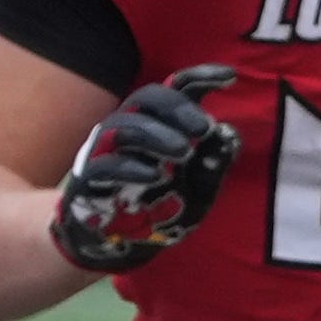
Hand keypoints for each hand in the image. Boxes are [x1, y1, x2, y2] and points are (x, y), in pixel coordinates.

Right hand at [51, 66, 242, 272]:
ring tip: (184, 152)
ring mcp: (106, 150)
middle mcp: (131, 127)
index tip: (229, 78)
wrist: (116, 243)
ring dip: (157, 135)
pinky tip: (157, 176)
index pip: (176, 89)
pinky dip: (132, 167)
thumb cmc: (158, 208)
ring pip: (126, 124)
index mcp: (159, 124)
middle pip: (148, 97)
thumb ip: (212, 166)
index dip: (200, 77)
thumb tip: (226, 135)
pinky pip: (106, 163)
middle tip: (203, 129)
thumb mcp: (198, 192)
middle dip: (177, 107)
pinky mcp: (90, 178)